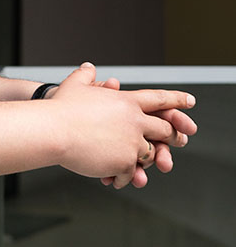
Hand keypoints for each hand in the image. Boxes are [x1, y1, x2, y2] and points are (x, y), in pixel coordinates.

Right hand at [52, 63, 195, 189]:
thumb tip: (89, 66)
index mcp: (126, 101)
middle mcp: (134, 121)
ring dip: (146, 160)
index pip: (159, 99)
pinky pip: (133, 173)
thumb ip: (86, 76)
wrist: (54, 131)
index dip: (177, 99)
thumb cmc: (60, 109)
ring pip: (150, 154)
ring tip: (137, 164)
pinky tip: (116, 179)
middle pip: (163, 129)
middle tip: (178, 140)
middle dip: (172, 136)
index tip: (191, 101)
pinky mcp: (124, 162)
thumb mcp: (75, 85)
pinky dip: (127, 177)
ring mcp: (131, 143)